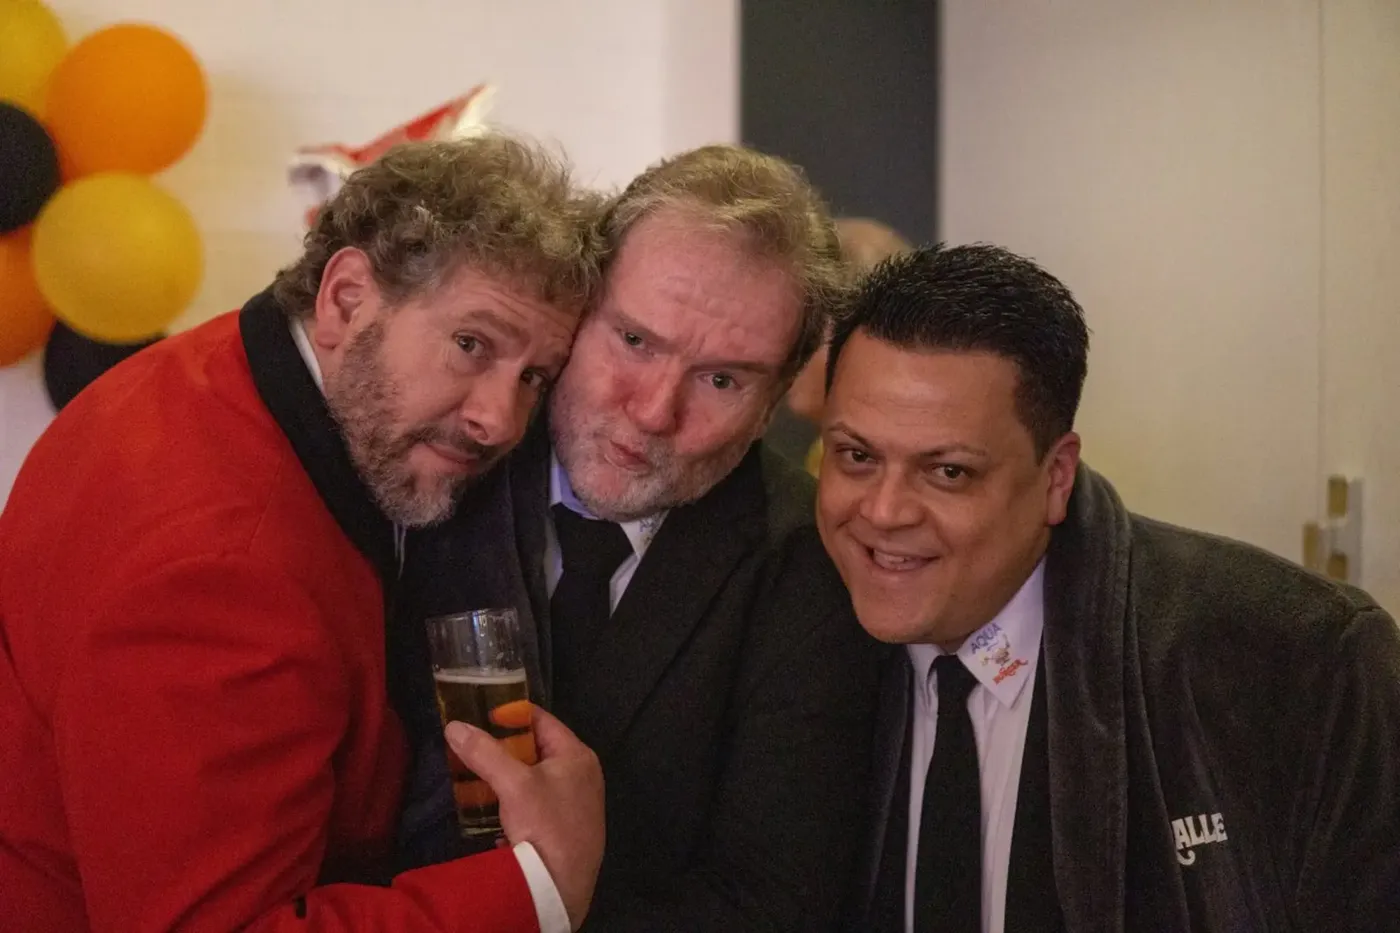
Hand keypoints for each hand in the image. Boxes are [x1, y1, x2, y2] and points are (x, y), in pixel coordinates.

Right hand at [447, 706, 604, 930]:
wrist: (560, 886)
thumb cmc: (545, 824)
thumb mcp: (513, 784)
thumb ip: (484, 752)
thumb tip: (454, 726)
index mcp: (578, 756)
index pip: (543, 721)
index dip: (512, 714)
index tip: (481, 712)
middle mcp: (582, 775)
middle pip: (538, 749)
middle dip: (505, 747)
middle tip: (473, 742)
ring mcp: (575, 803)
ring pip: (536, 777)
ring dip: (508, 774)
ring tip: (476, 770)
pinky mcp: (565, 827)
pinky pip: (537, 801)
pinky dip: (515, 797)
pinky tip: (493, 803)